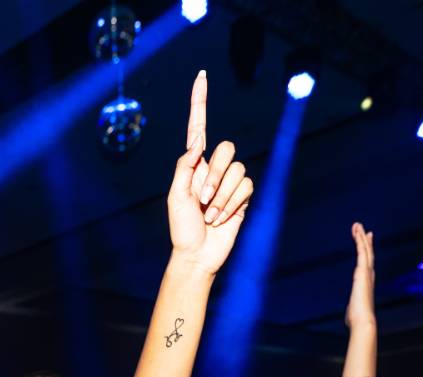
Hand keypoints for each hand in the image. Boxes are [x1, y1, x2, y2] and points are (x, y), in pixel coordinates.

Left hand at [168, 70, 253, 275]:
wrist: (198, 254)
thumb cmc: (181, 228)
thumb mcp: (175, 196)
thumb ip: (185, 167)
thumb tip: (197, 142)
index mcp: (193, 164)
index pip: (198, 127)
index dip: (199, 102)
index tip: (201, 76)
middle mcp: (212, 168)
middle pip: (225, 149)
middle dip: (215, 176)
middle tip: (202, 200)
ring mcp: (229, 182)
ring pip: (237, 170)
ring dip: (222, 196)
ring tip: (211, 215)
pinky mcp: (243, 196)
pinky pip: (246, 187)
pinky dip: (233, 204)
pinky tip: (223, 219)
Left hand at [346, 223, 375, 327]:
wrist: (363, 321)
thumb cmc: (358, 320)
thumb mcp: (354, 311)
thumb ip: (354, 309)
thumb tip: (352, 316)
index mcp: (366, 283)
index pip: (367, 265)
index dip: (367, 254)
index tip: (366, 244)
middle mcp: (368, 275)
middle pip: (367, 254)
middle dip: (365, 241)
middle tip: (363, 229)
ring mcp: (366, 272)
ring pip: (365, 250)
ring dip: (361, 236)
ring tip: (357, 225)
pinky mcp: (362, 270)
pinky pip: (361, 251)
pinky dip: (360, 240)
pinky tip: (358, 231)